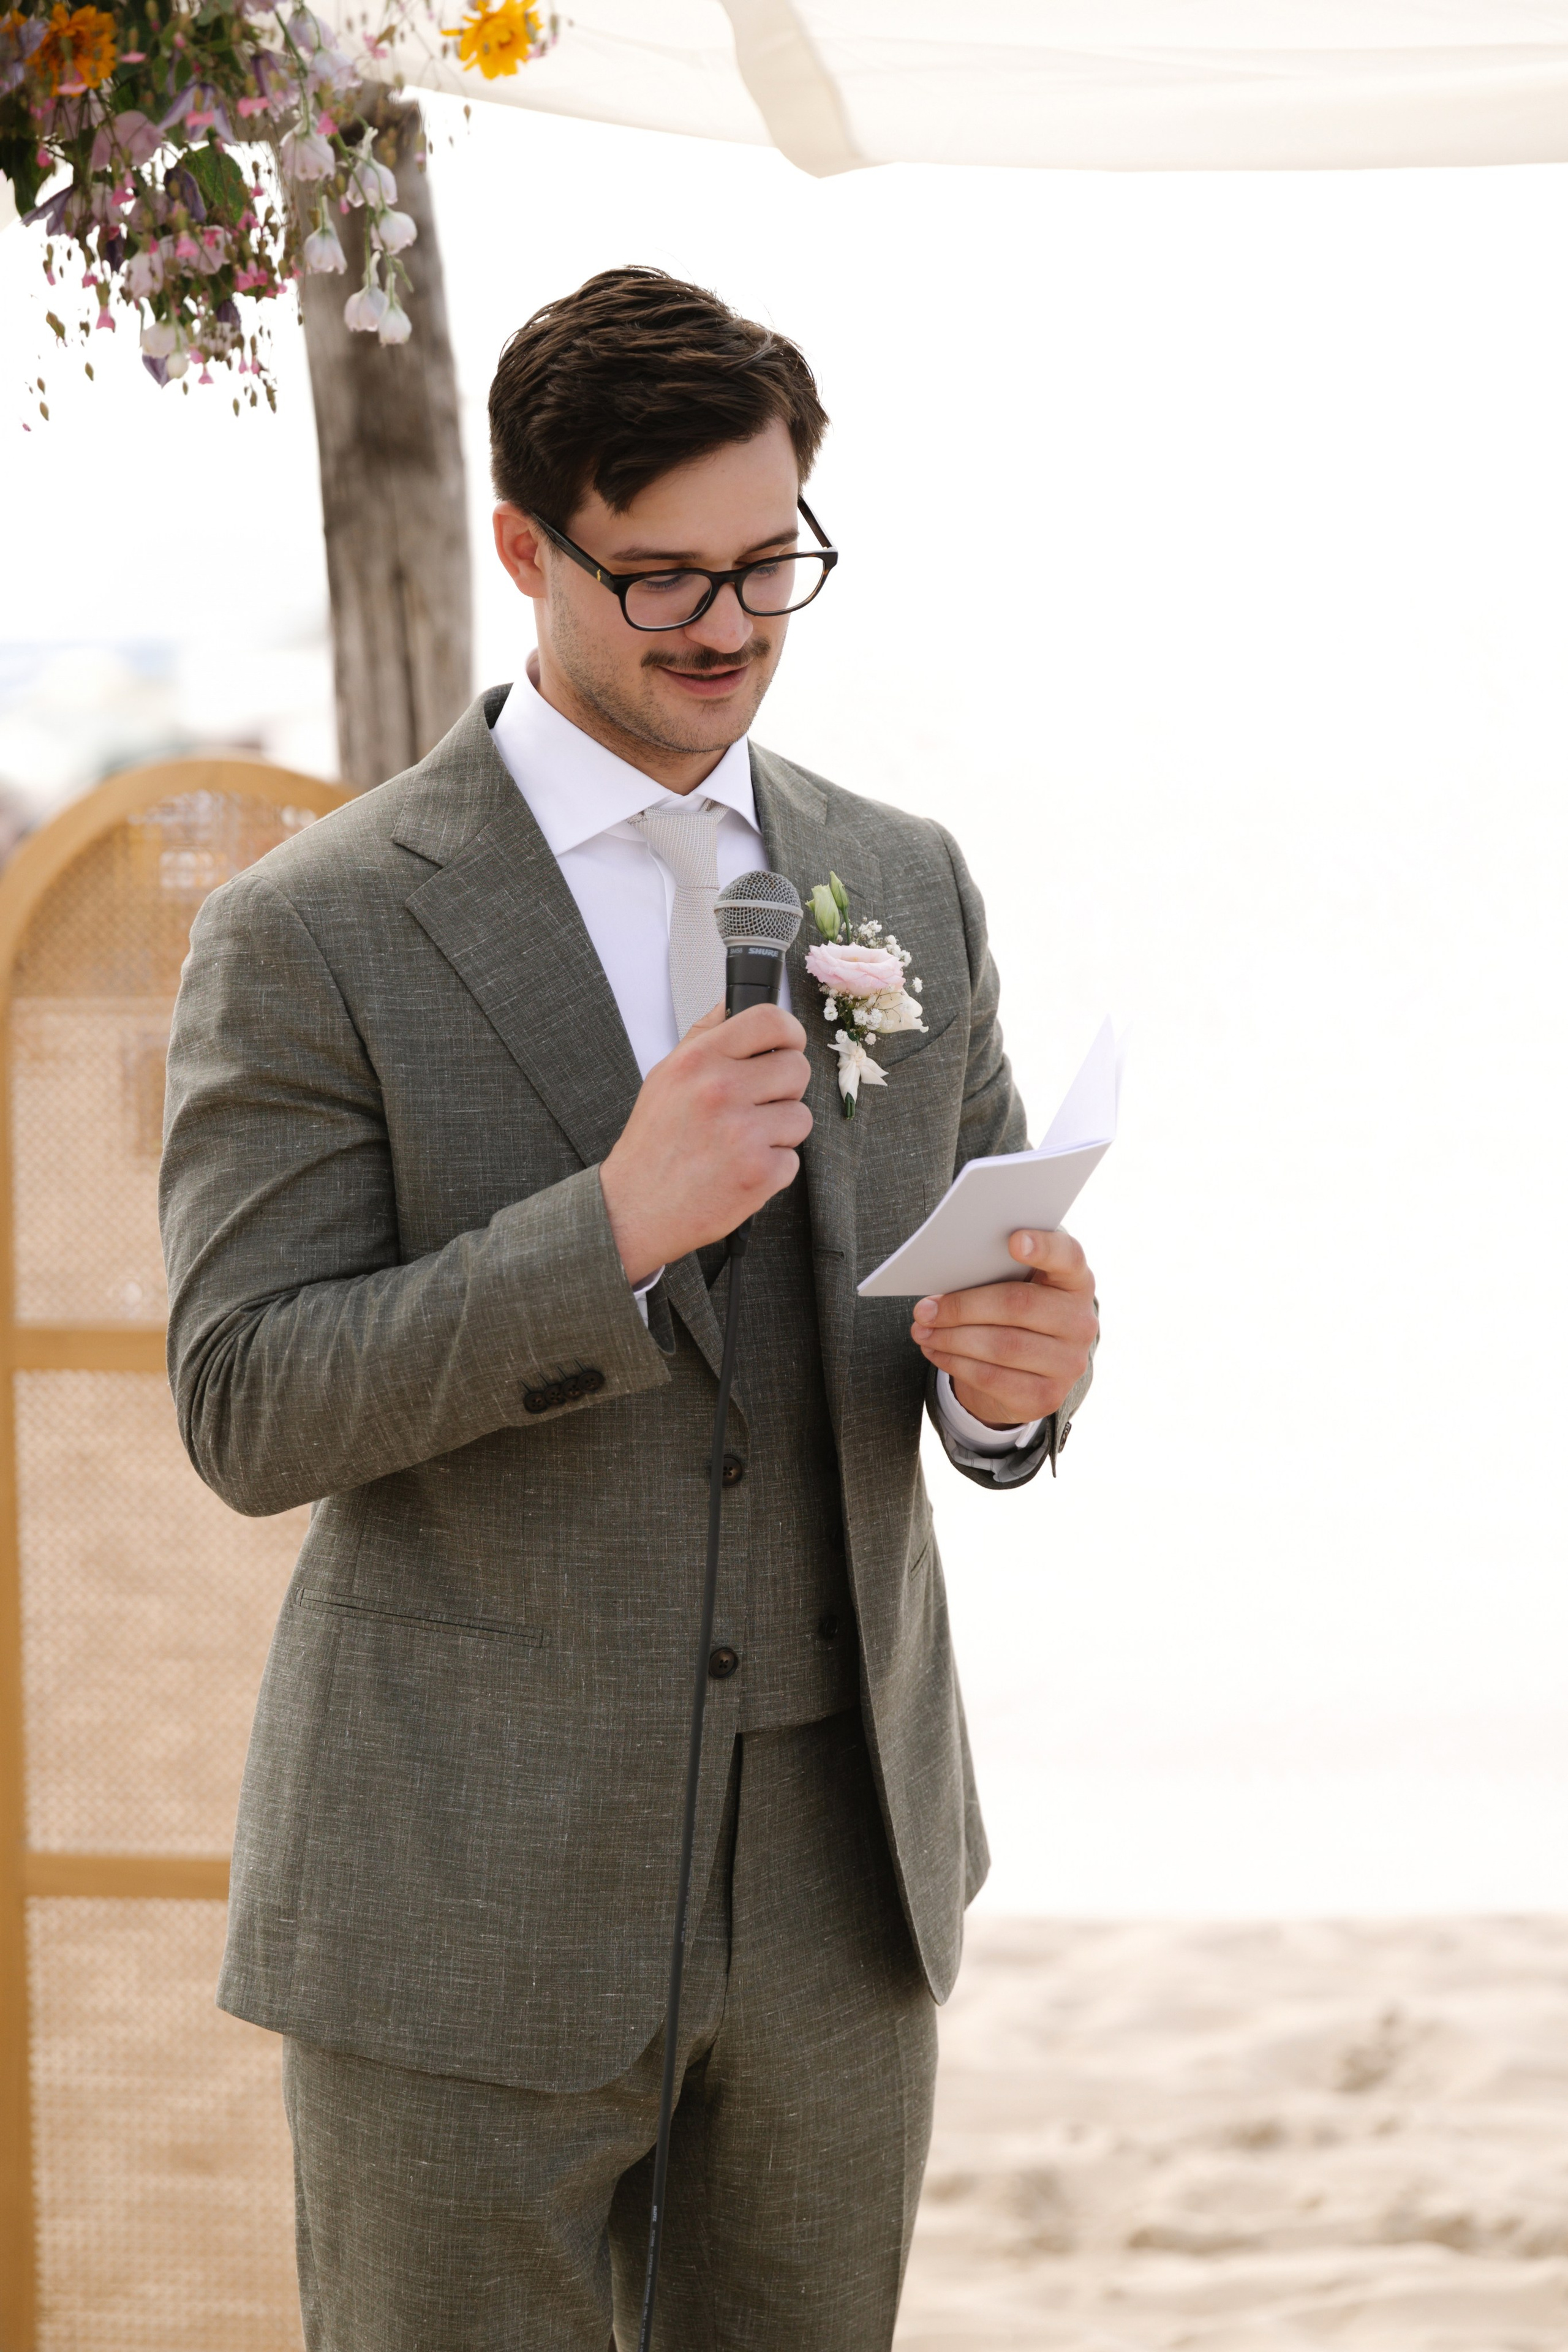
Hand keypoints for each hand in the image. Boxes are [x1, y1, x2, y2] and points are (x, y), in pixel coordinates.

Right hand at [599, 1003, 812, 1285]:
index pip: (770, 1020)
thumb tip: (733, 1003)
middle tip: (757, 1105)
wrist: (634, 1208)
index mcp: (698, 1060)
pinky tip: (741, 1169)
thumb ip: (704, 1036)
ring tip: (743, 1142)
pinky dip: (772, 1168)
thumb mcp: (666, 1076)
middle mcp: (721, 1090)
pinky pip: (793, 1159)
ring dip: (779, 1131)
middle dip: (784, 1089)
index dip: (789, 1032)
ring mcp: (743, 1133)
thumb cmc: (653, 1143)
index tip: (787, 1045)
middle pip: (797, 1068)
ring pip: (801, 1116)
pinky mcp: (759, 1173)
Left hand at [911, 1229, 1096, 1428]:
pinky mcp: (1047, 1397)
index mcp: (1076, 1282)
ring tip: (921, 1331)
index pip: (1069, 1257)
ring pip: (1001, 1346)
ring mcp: (1068, 1363)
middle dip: (963, 1306)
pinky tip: (935, 1351)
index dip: (1044, 1247)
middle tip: (925, 1309)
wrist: (1031, 1371)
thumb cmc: (1016, 1313)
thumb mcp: (1015, 1287)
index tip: (1013, 1240)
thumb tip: (939, 1289)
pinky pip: (992, 1378)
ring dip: (952, 1338)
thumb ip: (995, 1273)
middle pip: (1018, 1305)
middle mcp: (1080, 1322)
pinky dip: (955, 1363)